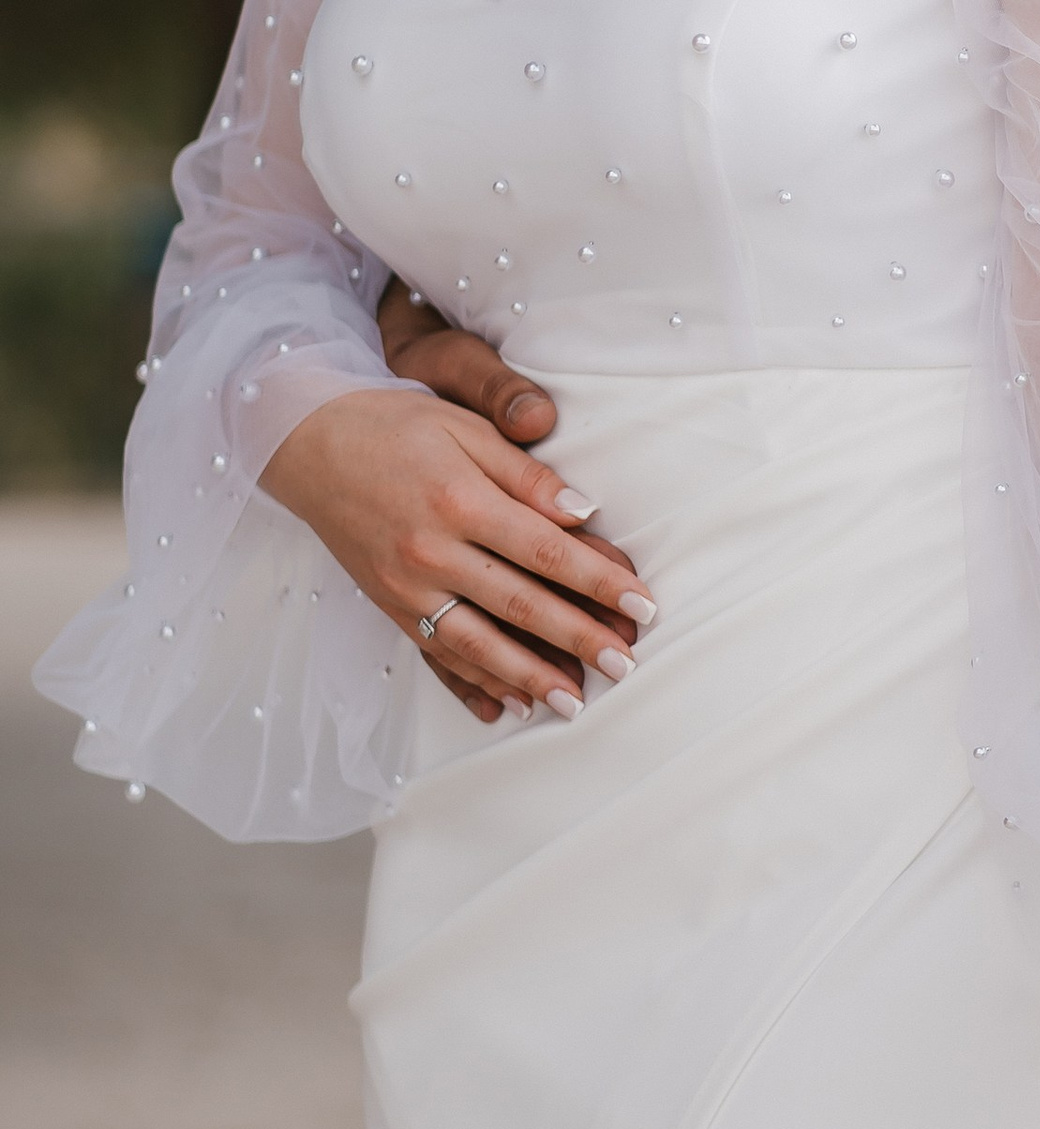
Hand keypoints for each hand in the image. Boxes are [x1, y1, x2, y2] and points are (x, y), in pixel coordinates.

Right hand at [376, 282, 639, 716]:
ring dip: (531, 676)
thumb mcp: (465, 428)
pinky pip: (438, 653)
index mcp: (461, 501)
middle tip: (627, 665)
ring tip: (576, 701)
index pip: (548, 551)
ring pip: (479, 643)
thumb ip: (526, 474)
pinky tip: (510, 702)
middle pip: (521, 605)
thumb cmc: (395, 425)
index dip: (600, 582)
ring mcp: (406, 585)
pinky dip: (476, 681)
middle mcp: (432, 551)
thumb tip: (584, 510)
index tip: (643, 605)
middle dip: (579, 639)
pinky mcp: (389, 605)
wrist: (307, 442)